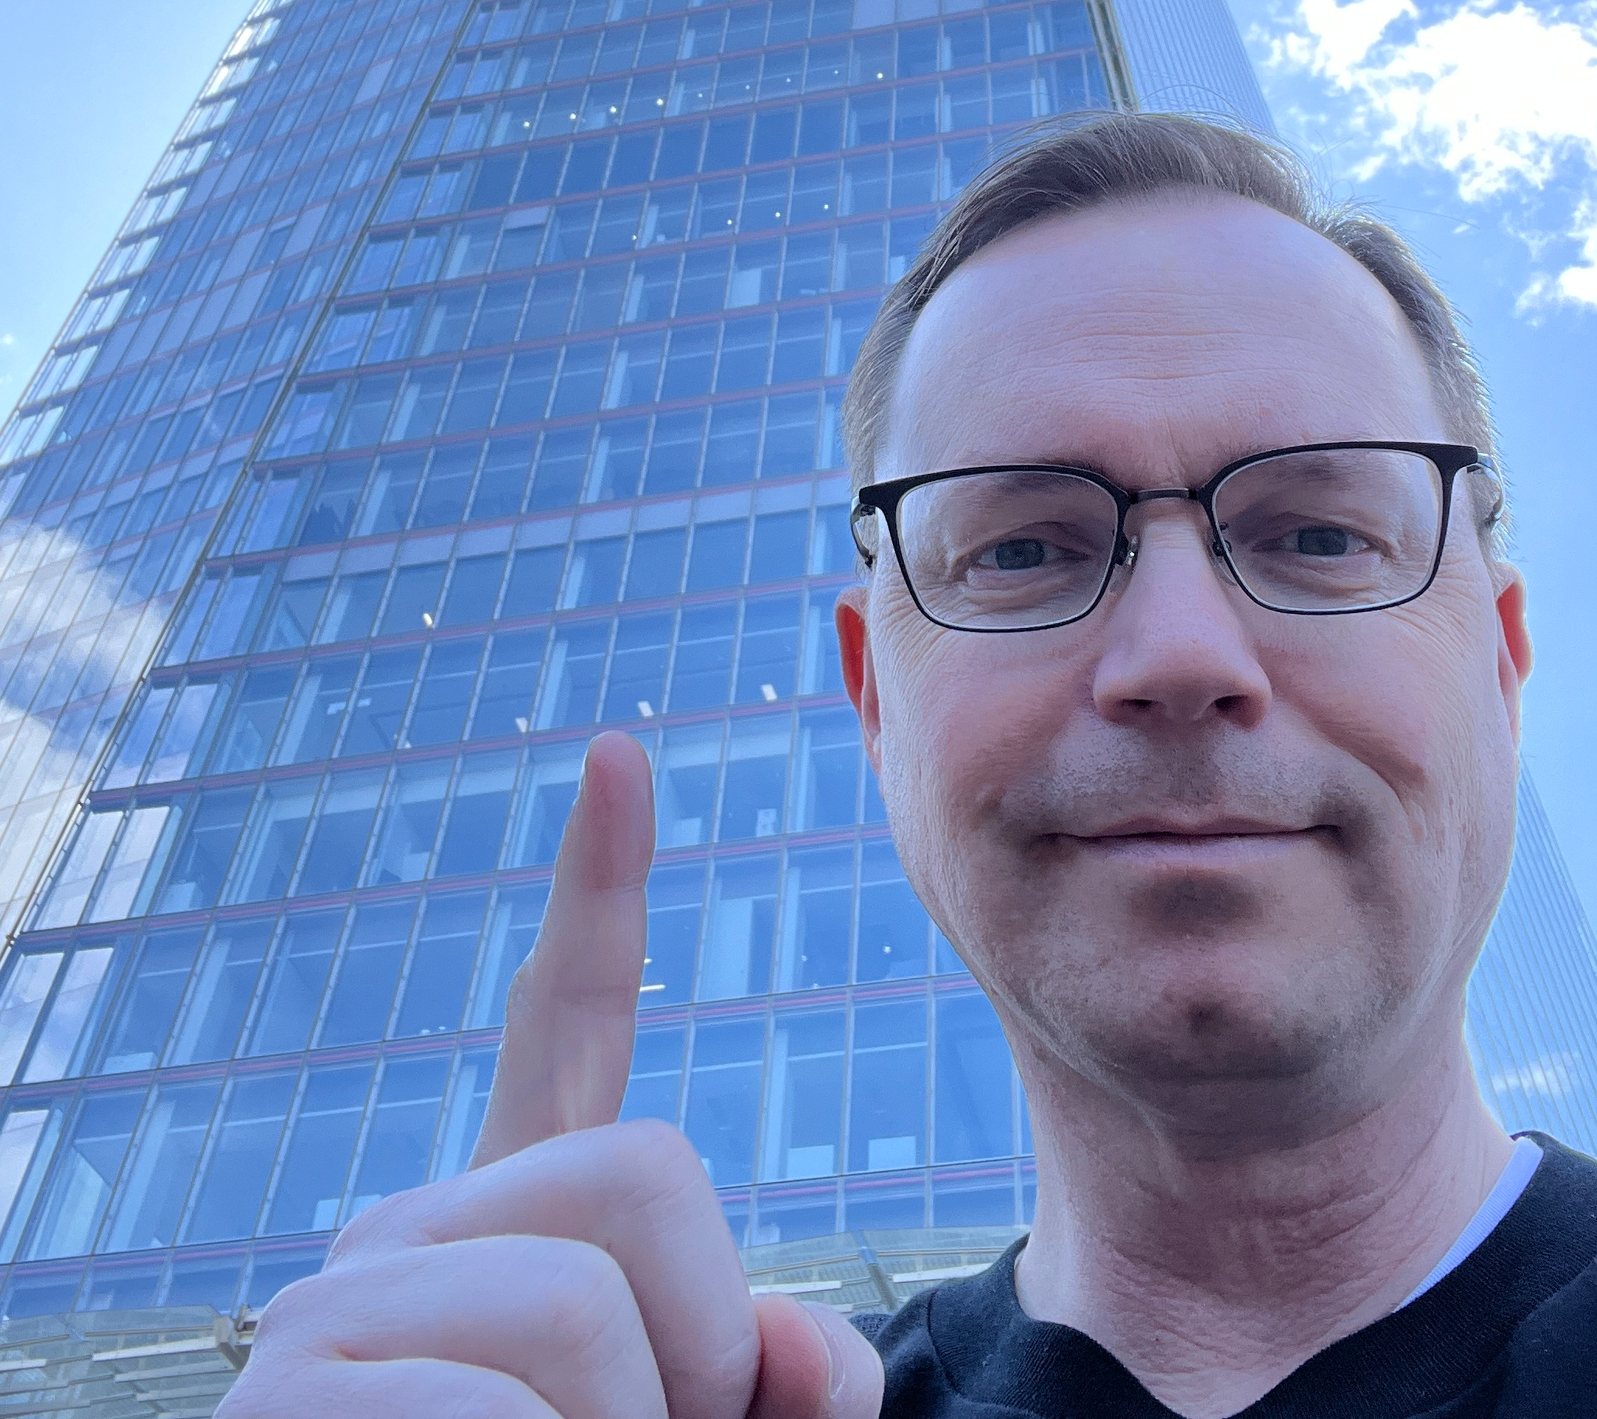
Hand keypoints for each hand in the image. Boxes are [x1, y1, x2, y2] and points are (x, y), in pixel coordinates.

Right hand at [220, 732, 884, 1417]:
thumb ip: (770, 1391)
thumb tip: (798, 1343)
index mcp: (506, 1237)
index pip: (562, 1031)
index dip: (601, 890)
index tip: (623, 752)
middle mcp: (404, 1238)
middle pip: (643, 1173)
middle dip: (696, 1347)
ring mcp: (333, 1314)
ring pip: (586, 1308)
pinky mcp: (290, 1399)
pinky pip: (499, 1408)